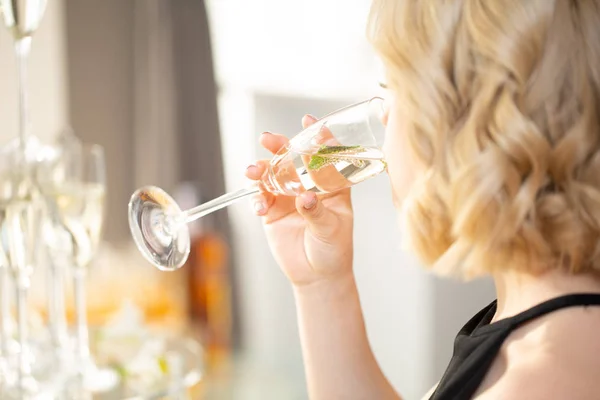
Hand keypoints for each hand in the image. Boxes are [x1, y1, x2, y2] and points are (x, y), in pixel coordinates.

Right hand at [245, 115, 353, 286]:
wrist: (317, 276)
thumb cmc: (334, 250)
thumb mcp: (332, 230)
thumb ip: (317, 213)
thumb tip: (304, 198)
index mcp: (332, 185)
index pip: (326, 155)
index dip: (318, 137)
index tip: (308, 123)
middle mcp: (308, 185)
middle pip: (293, 158)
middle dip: (280, 146)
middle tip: (268, 140)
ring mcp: (288, 196)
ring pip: (272, 174)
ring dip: (261, 170)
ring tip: (253, 173)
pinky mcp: (272, 210)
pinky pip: (260, 197)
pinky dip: (256, 199)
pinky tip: (260, 207)